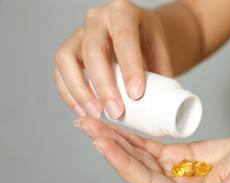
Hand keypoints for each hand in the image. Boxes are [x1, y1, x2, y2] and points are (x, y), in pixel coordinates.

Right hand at [54, 0, 172, 119]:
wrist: (137, 31)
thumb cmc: (148, 41)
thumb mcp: (161, 50)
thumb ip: (161, 74)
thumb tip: (161, 107)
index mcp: (124, 13)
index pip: (124, 38)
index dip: (129, 68)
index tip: (136, 95)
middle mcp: (97, 19)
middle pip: (93, 50)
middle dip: (103, 85)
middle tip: (115, 112)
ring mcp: (78, 33)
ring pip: (66, 58)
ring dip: (79, 90)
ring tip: (95, 114)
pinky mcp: (68, 50)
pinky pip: (59, 71)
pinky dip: (69, 93)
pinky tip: (83, 110)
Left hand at [73, 117, 229, 182]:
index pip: (145, 182)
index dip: (122, 163)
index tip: (101, 141)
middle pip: (134, 167)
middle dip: (109, 147)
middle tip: (85, 124)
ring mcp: (175, 171)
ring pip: (139, 156)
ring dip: (116, 139)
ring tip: (92, 122)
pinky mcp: (179, 156)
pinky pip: (151, 146)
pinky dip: (133, 136)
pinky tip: (117, 126)